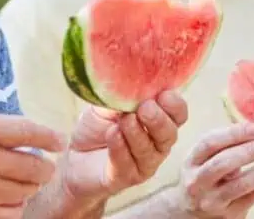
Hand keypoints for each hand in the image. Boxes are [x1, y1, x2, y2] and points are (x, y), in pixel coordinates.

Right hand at [0, 112, 66, 218]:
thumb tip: (18, 136)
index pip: (26, 130)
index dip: (48, 136)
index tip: (58, 141)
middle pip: (35, 166)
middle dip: (43, 166)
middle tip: (42, 165)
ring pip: (26, 191)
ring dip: (28, 186)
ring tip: (21, 181)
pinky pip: (10, 213)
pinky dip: (13, 205)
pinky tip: (6, 199)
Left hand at [60, 90, 188, 201]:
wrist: (75, 156)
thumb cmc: (97, 127)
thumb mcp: (108, 104)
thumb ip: (121, 93)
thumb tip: (129, 77)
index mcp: (159, 121)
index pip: (178, 114)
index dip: (175, 105)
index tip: (163, 94)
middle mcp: (157, 143)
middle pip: (170, 134)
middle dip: (158, 120)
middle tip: (144, 108)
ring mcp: (144, 163)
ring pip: (149, 150)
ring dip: (137, 133)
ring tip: (124, 120)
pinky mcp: (126, 177)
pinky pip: (127, 164)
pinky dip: (120, 147)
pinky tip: (113, 134)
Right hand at [171, 123, 253, 217]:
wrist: (193, 213)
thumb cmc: (205, 177)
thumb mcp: (204, 159)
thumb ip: (223, 146)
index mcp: (191, 161)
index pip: (209, 143)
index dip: (233, 134)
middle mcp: (197, 182)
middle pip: (223, 163)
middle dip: (250, 151)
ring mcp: (212, 200)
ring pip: (241, 184)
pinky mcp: (229, 214)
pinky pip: (252, 197)